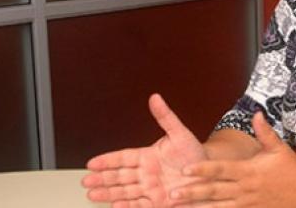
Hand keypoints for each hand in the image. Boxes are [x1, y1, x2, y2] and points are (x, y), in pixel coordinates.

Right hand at [82, 93, 206, 207]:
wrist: (209, 173)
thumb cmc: (194, 153)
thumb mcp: (180, 134)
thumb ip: (166, 117)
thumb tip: (155, 97)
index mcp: (148, 156)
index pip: (123, 158)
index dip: (107, 161)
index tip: (92, 163)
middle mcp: (145, 173)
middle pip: (119, 176)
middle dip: (102, 179)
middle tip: (86, 181)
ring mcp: (150, 189)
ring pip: (125, 191)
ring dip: (108, 193)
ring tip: (92, 194)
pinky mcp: (157, 203)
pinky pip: (139, 205)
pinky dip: (127, 206)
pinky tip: (114, 205)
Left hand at [168, 112, 295, 207]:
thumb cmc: (290, 167)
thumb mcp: (278, 148)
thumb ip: (265, 132)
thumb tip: (256, 113)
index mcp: (248, 170)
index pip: (221, 170)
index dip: (202, 170)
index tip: (185, 170)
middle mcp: (244, 188)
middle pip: (214, 191)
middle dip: (192, 193)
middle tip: (173, 194)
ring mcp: (246, 204)